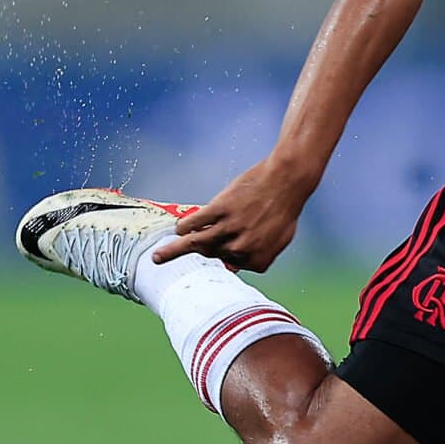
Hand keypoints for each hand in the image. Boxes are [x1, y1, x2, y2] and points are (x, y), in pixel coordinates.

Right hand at [153, 153, 322, 272]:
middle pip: (212, 253)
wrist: (287, 179)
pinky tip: (177, 229)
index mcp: (257, 260)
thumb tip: (236, 264)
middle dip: (204, 247)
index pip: (232, 264)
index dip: (229, 251)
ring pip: (195, 243)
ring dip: (173, 251)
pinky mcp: (220, 208)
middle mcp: (241, 248)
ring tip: (157, 258)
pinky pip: (195, 222)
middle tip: (174, 253)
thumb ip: (260, 254)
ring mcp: (230, 228)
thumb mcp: (279, 239)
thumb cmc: (285, 208)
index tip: (230, 240)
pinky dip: (184, 226)